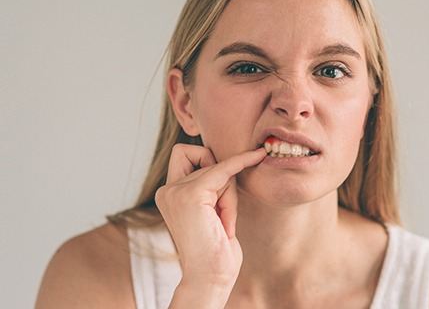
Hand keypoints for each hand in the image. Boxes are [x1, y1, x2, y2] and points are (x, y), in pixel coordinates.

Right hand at [155, 143, 265, 287]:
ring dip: (229, 195)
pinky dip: (241, 162)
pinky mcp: (191, 195)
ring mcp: (176, 192)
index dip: (205, 156)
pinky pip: (224, 169)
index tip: (230, 159)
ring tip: (223, 224)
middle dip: (223, 184)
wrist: (210, 278)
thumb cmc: (215, 250)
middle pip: (205, 160)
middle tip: (223, 215)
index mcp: (169, 194)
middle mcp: (167, 191)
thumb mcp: (210, 211)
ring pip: (217, 169)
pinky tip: (257, 156)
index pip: (184, 154)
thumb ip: (210, 187)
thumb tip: (228, 161)